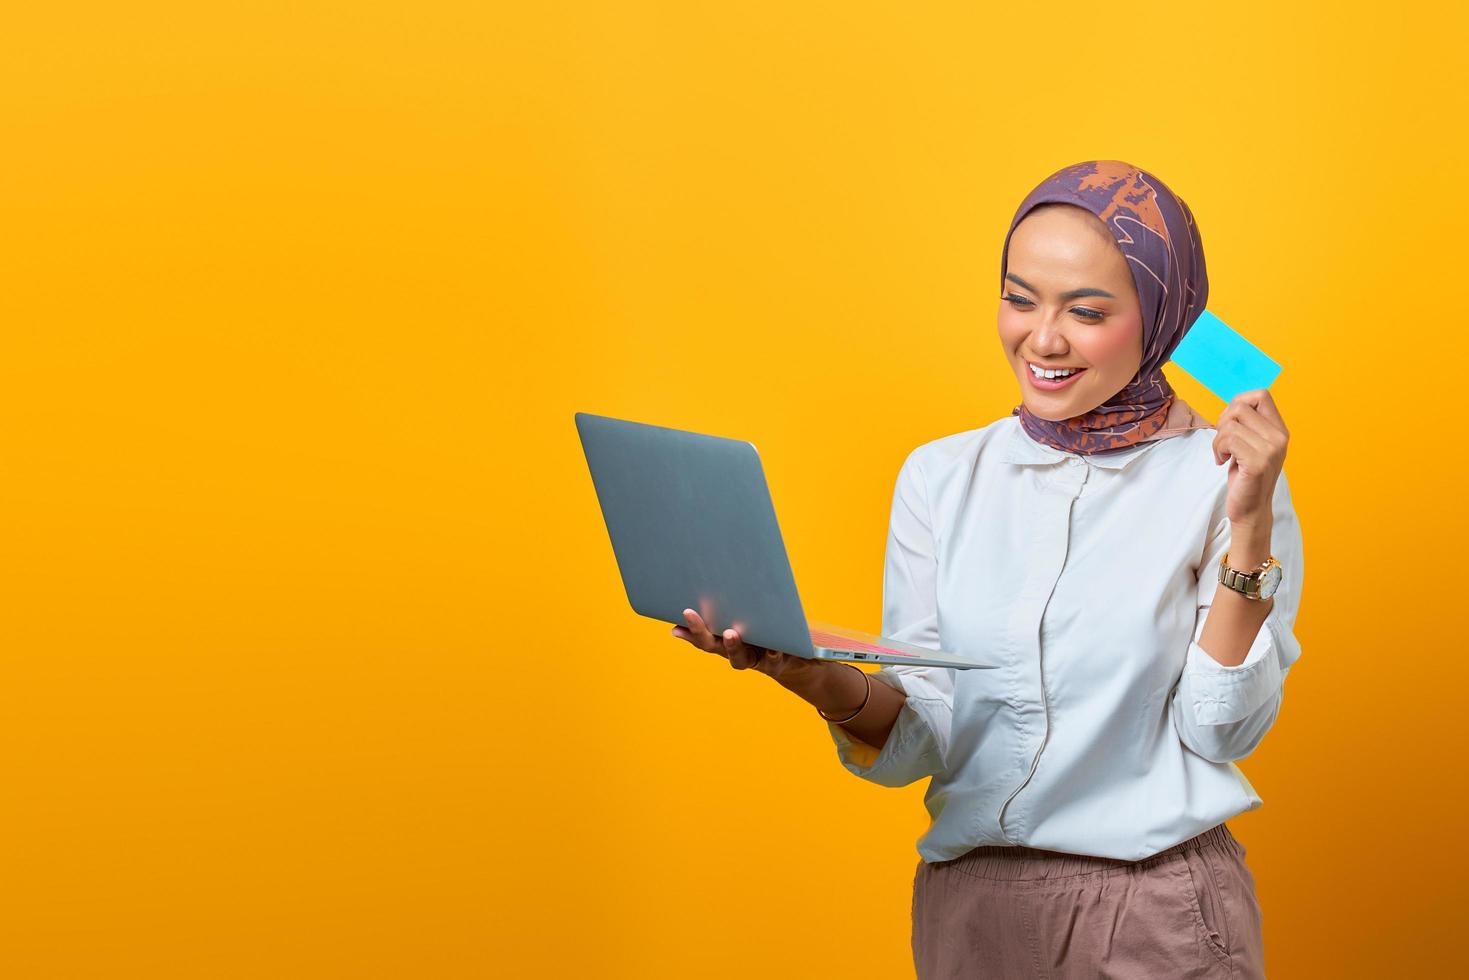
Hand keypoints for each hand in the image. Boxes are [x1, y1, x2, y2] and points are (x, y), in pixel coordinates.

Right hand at [671, 608, 808, 680]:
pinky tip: (773, 647)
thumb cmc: (770, 631)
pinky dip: (773, 653)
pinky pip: (773, 659)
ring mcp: (755, 659)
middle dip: (700, 631)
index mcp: (726, 640)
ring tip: (730, 633)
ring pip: (740, 657)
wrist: (798, 657)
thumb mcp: (753, 617)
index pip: (703, 636)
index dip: (688, 631)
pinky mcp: (777, 662)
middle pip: (714, 645)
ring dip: (732, 646)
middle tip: (689, 613)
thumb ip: (733, 608)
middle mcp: (736, 652)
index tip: (673, 622)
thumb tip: (710, 583)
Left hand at [1212, 388, 1288, 528]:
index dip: (1238, 403)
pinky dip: (1218, 449)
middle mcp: (1279, 437)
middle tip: (1223, 441)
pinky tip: (1223, 462)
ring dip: (1218, 440)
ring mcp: (1271, 450)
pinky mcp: (1258, 463)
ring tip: (1223, 454)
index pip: (1261, 394)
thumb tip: (1232, 404)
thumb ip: (1248, 424)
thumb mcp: (1251, 444)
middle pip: (1240, 406)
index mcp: (1279, 430)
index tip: (1230, 423)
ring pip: (1230, 424)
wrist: (1251, 509)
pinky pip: (1228, 440)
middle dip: (1223, 421)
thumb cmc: (1246, 475)